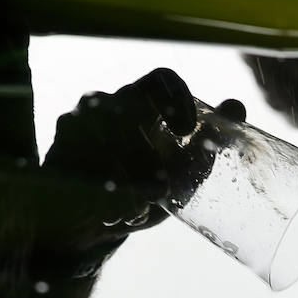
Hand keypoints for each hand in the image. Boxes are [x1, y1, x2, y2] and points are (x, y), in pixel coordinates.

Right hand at [34, 68, 196, 261]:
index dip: (179, 99)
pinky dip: (115, 196)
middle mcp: (106, 103)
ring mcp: (77, 124)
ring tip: (145, 201)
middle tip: (163, 185)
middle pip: (133, 110)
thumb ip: (212, 136)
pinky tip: (124, 210)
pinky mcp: (60, 152)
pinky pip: (91, 169)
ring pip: (112, 144)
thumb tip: (238, 105)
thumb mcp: (186, 165)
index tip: (187, 131)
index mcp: (140, 99)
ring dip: (135, 180)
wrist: (100, 220)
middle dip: (150, 156)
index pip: (162, 78)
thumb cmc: (149, 183)